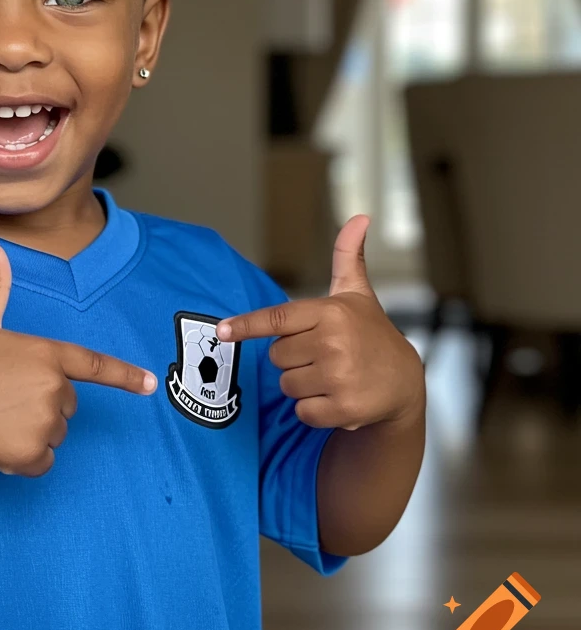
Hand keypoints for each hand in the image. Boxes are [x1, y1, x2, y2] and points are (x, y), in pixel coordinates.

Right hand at [0, 244, 157, 476]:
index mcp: (46, 353)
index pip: (93, 365)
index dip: (124, 376)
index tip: (150, 385)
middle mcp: (53, 387)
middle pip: (66, 405)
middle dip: (41, 405)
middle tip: (1, 399)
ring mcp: (45, 421)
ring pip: (53, 435)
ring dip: (30, 434)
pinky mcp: (31, 454)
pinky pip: (41, 463)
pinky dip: (22, 461)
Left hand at [216, 216, 423, 431]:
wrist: (406, 384)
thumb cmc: (371, 334)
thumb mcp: (358, 294)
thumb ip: (348, 257)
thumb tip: (359, 217)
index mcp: (330, 312)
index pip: (278, 319)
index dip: (247, 326)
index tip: (222, 331)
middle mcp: (333, 343)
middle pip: (277, 356)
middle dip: (293, 359)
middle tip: (324, 356)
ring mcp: (339, 377)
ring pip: (287, 385)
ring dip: (303, 385)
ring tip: (333, 376)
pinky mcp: (343, 409)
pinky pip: (302, 412)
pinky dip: (314, 411)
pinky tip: (338, 399)